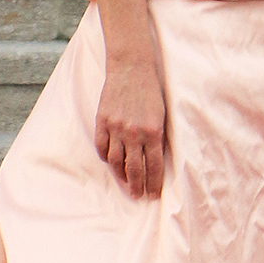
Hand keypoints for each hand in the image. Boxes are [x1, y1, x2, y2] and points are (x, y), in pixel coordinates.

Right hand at [95, 53, 165, 196]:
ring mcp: (116, 128)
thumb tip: (154, 159)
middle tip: (138, 196)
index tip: (154, 194)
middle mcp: (134, 133)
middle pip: (135, 169)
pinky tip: (110, 163)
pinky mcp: (102, 121)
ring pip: (116, 161)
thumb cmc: (151, 89)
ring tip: (126, 184)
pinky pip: (102, 147)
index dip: (154, 183)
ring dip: (121, 176)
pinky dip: (105, 157)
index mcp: (153, 131)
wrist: (132, 66)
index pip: (154, 166)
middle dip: (137, 186)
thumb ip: (156, 137)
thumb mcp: (161, 114)